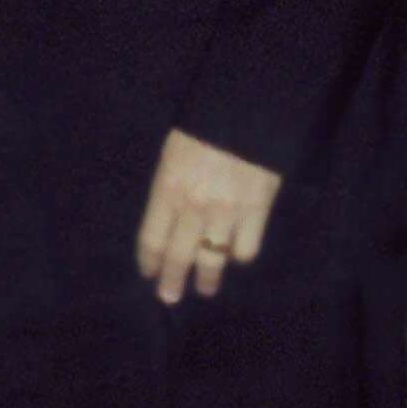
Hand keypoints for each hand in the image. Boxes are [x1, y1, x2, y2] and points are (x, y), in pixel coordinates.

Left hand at [137, 130, 281, 302]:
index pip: (152, 238)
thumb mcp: (173, 153)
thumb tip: (169, 216)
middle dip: (172, 280)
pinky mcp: (258, 210)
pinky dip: (239, 256)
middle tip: (169, 298)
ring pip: (212, 259)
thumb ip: (169, 187)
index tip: (148, 273)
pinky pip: (246, 248)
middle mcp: (193, 207)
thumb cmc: (205, 125)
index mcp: (166, 189)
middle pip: (178, 256)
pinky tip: (235, 257)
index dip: (149, 261)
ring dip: (207, 278)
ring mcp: (227, 212)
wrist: (248, 110)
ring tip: (205, 289)